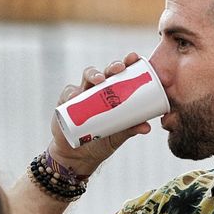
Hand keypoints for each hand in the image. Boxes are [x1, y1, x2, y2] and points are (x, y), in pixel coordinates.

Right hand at [47, 52, 153, 176]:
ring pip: (87, 77)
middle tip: (119, 68)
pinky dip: (71, 93)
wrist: (80, 156)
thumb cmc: (102, 141)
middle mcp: (98, 90)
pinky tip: (75, 96)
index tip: (134, 57)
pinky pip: (68, 93)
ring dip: (93, 75)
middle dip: (112, 67)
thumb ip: (131, 129)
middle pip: (106, 72)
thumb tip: (147, 127)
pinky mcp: (66, 103)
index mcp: (113, 93)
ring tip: (99, 80)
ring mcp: (82, 94)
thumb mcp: (118, 135)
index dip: (127, 63)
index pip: (121, 74)